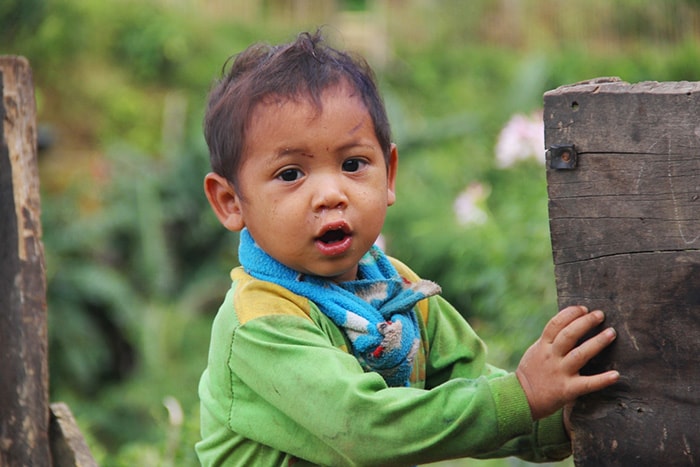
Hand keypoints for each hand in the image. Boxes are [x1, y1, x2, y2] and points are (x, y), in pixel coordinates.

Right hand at [515, 305, 619, 419]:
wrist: (521, 399)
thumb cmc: (531, 373)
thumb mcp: (535, 351)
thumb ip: (550, 340)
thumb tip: (568, 324)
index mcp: (542, 346)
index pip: (556, 324)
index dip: (570, 314)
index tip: (583, 309)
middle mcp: (551, 357)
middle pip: (569, 335)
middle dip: (585, 322)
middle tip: (600, 315)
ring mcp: (559, 372)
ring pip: (580, 354)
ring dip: (597, 343)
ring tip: (611, 333)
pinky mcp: (567, 390)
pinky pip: (587, 384)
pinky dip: (602, 380)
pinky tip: (616, 375)